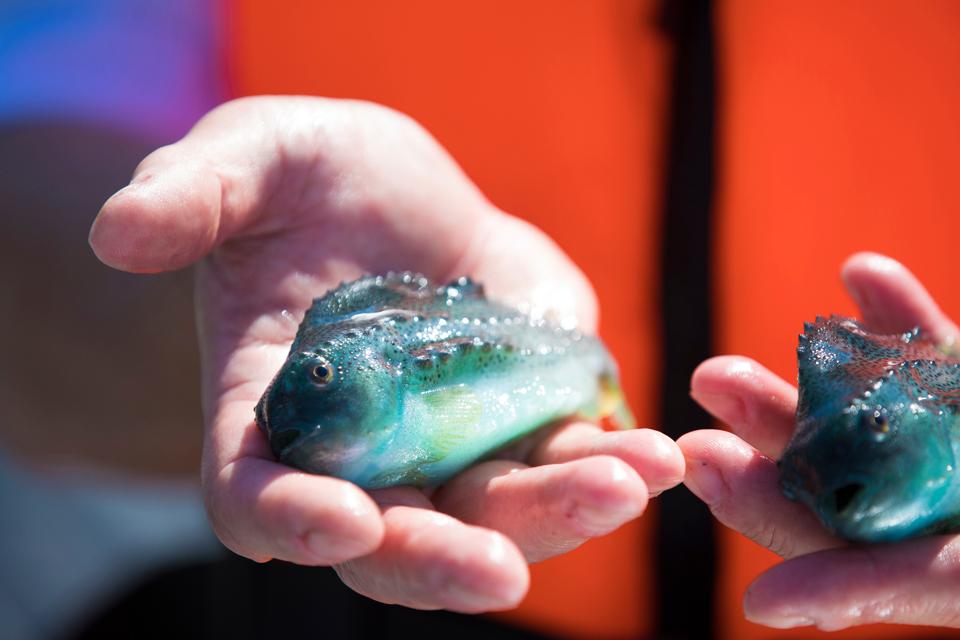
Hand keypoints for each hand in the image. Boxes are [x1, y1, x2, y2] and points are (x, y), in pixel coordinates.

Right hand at [89, 96, 683, 611]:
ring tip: (624, 484)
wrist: (391, 191)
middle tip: (501, 572)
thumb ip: (190, 193)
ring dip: (555, 515)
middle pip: (391, 540)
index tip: (345, 523)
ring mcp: (446, 439)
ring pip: (491, 511)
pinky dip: (608, 463)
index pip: (260, 495)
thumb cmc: (300, 175)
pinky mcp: (519, 410)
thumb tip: (117, 234)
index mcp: (271, 407)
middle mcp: (360, 449)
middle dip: (442, 560)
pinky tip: (657, 454)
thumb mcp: (246, 157)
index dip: (294, 522)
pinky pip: (560, 456)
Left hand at [682, 252, 959, 629]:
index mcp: (913, 558)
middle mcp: (923, 499)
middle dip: (773, 418)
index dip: (756, 499)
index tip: (700, 459)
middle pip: (832, 460)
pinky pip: (943, 351)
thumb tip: (757, 605)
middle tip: (710, 380)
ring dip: (828, 355)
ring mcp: (953, 440)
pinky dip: (907, 314)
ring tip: (785, 314)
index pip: (818, 533)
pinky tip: (862, 271)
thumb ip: (879, 588)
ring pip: (878, 396)